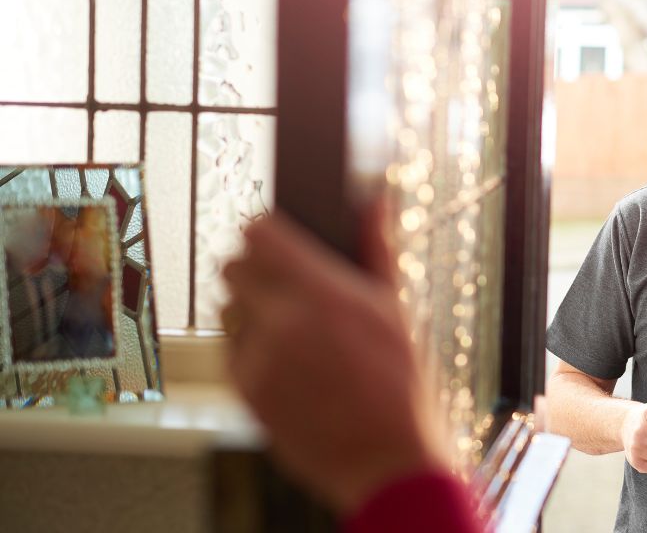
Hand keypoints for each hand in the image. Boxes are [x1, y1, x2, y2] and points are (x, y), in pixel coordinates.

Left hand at [223, 210, 443, 514]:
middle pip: (232, 266)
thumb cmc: (404, 385)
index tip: (276, 237)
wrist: (388, 462)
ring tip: (290, 329)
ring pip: (227, 310)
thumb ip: (378, 247)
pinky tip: (290, 365)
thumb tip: (375, 197)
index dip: (265, 230)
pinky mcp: (246, 392)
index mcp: (326, 293)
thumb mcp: (399, 310)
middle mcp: (285, 321)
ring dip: (249, 310)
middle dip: (254, 269)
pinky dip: (252, 351)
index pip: (259, 233)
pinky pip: (232, 351)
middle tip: (282, 282)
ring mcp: (260, 359)